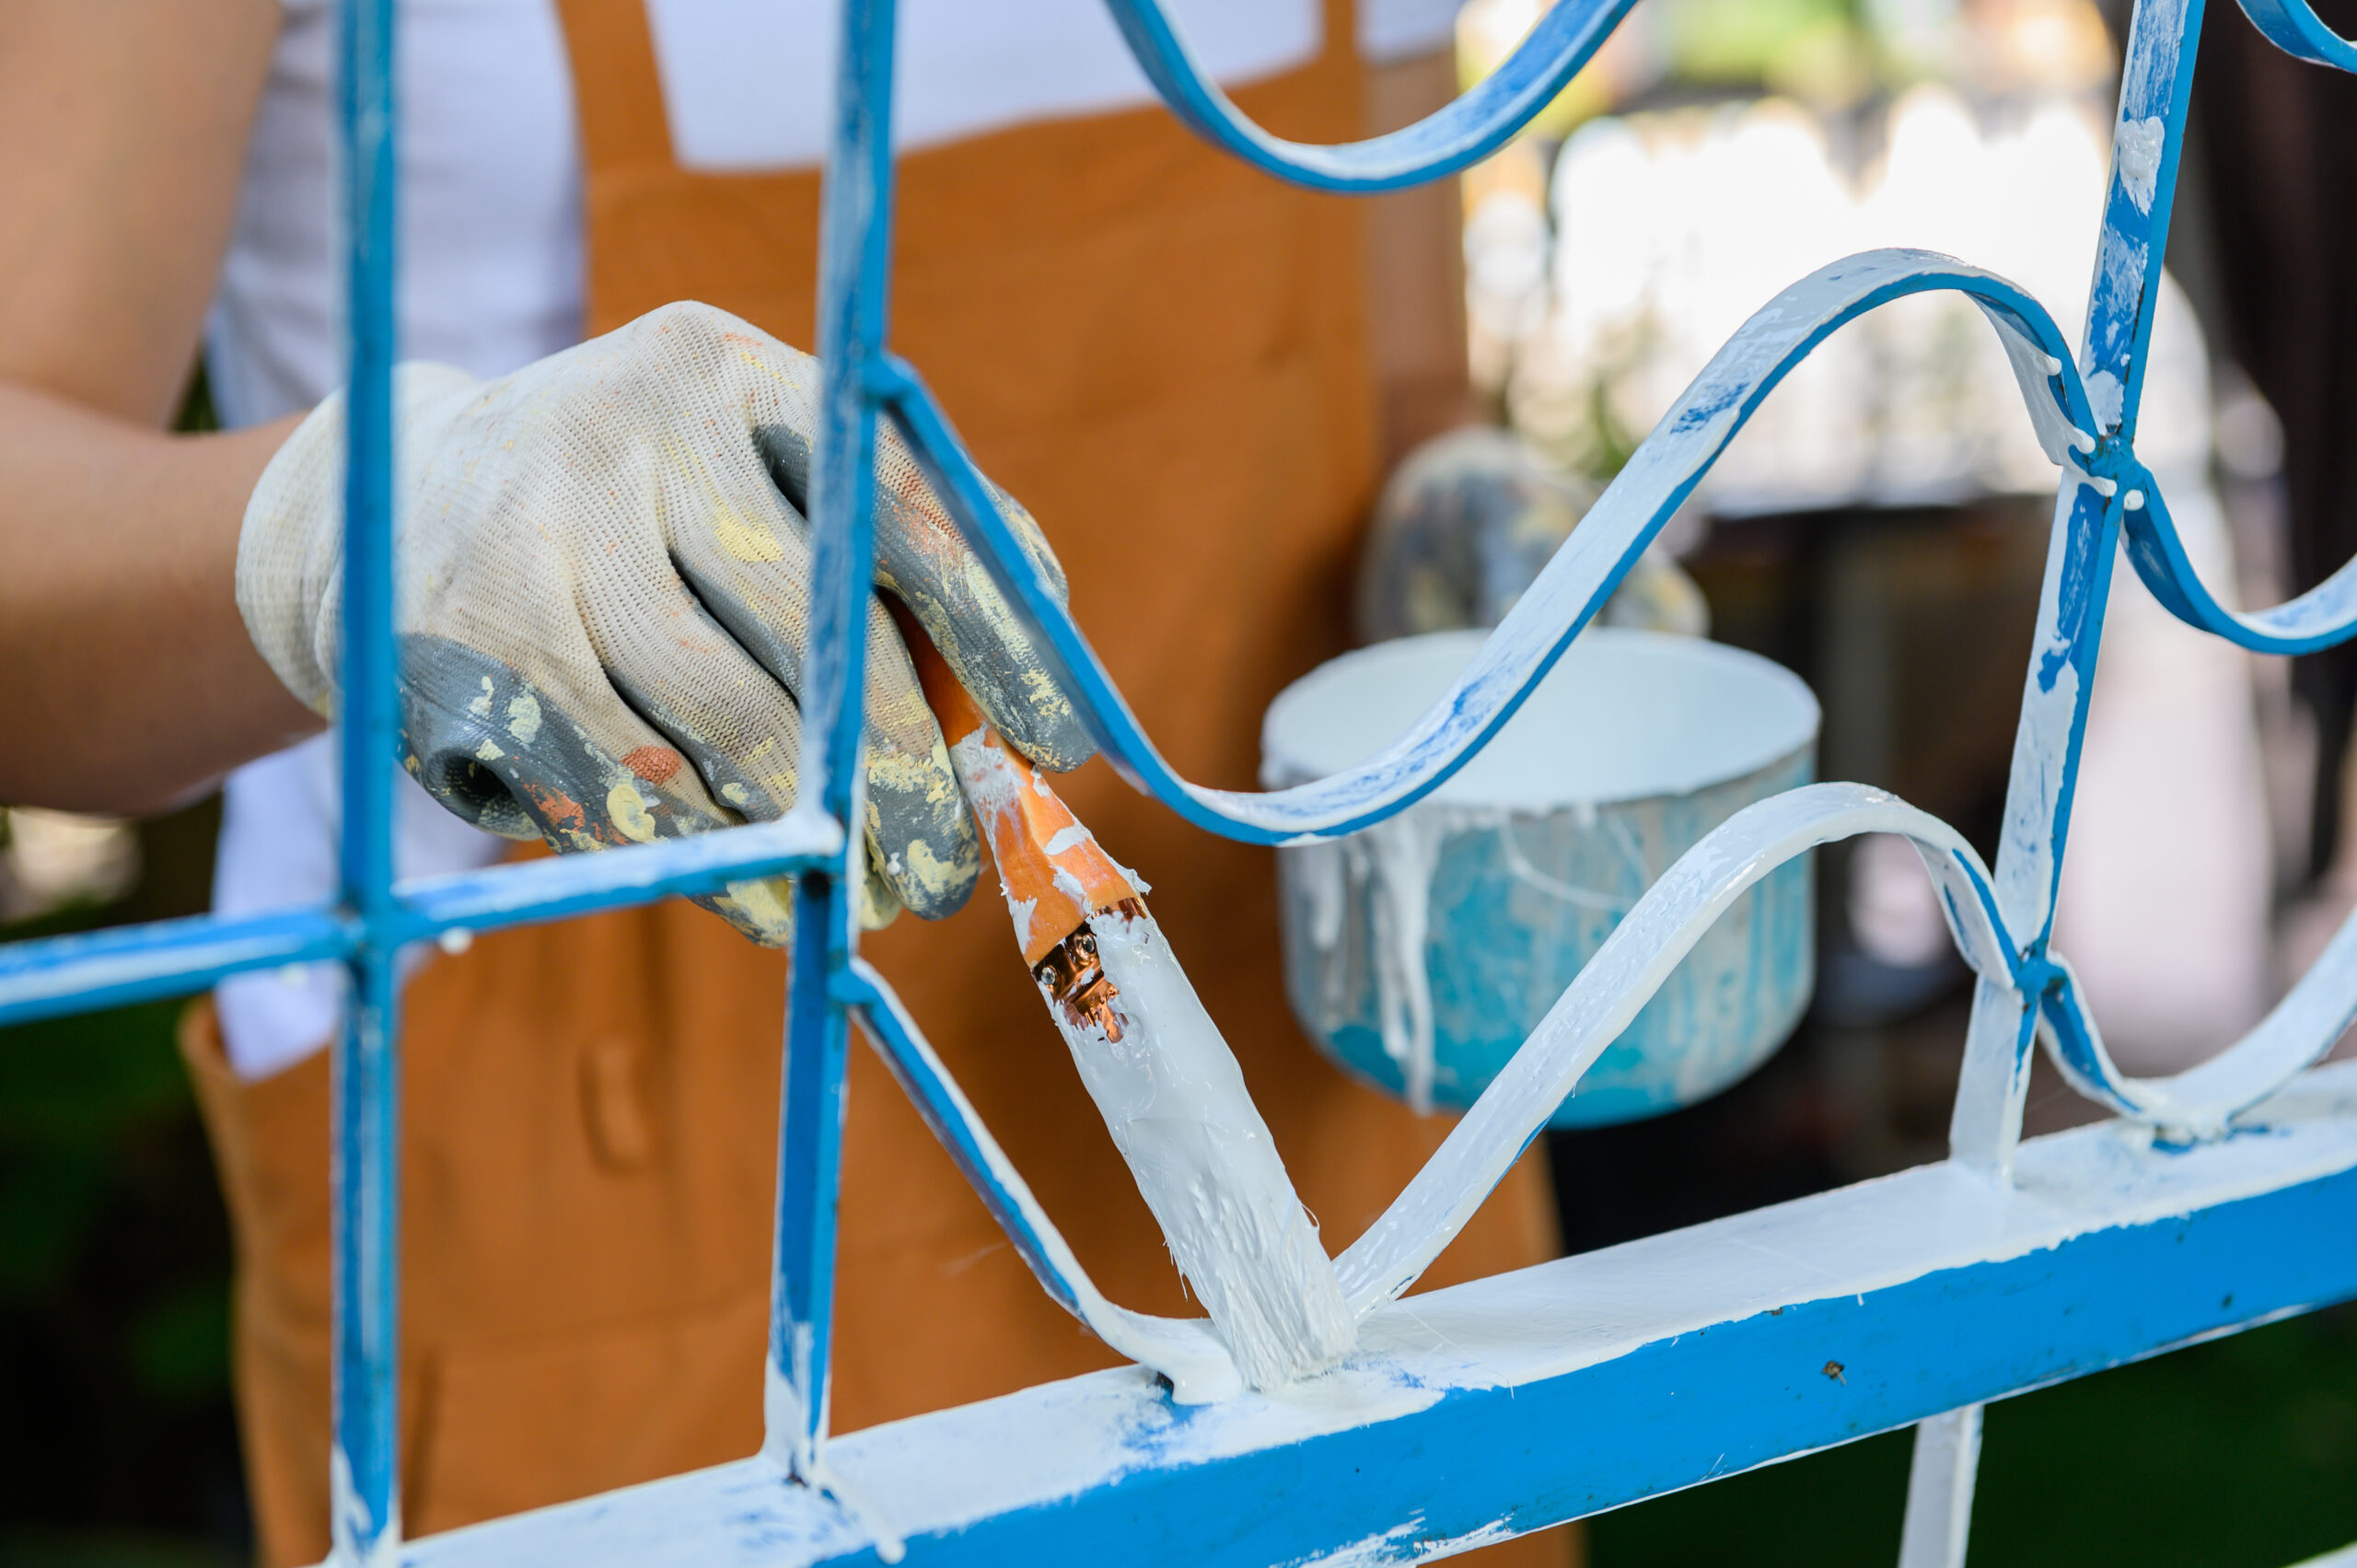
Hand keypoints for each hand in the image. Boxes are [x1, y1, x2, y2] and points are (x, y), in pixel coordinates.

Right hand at [235, 301, 1090, 942]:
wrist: (376, 507)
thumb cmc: (628, 517)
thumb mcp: (739, 481)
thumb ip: (871, 566)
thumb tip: (1019, 721)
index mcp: (729, 371)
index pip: (895, 499)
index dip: (994, 628)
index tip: (1058, 740)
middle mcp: (630, 428)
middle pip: (810, 627)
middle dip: (901, 770)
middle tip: (956, 869)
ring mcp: (539, 533)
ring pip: (718, 721)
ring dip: (813, 833)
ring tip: (875, 899)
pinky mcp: (471, 647)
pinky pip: (624, 785)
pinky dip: (714, 862)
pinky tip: (770, 903)